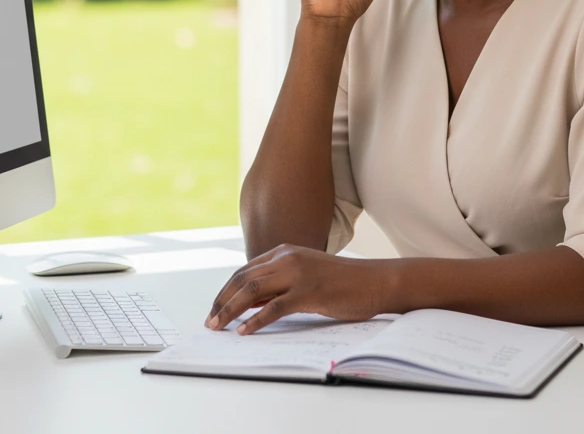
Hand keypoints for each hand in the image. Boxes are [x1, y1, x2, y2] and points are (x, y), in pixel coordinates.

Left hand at [205, 244, 392, 334]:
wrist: (374, 280)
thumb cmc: (342, 282)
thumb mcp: (304, 276)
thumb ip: (278, 285)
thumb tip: (248, 303)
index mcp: (285, 252)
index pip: (245, 270)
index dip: (225, 290)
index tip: (214, 308)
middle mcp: (287, 258)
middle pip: (243, 278)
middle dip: (221, 301)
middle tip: (209, 321)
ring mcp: (298, 273)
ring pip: (252, 290)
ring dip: (230, 310)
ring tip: (218, 326)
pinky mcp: (309, 291)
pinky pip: (274, 307)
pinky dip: (255, 320)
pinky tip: (244, 331)